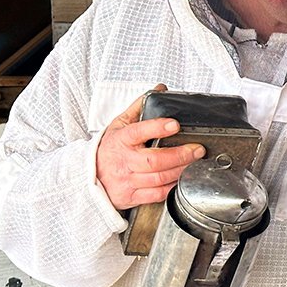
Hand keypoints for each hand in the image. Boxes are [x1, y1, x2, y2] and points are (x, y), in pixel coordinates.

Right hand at [95, 85, 204, 210]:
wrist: (88, 177)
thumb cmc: (108, 149)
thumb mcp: (118, 125)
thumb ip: (139, 107)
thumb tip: (160, 89)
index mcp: (120, 140)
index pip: (138, 132)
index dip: (157, 128)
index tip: (175, 124)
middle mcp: (123, 162)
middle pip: (154, 161)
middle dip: (180, 155)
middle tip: (198, 149)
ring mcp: (127, 181)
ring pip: (159, 178)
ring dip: (181, 170)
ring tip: (195, 162)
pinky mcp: (131, 197)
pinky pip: (157, 194)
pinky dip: (173, 186)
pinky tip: (182, 177)